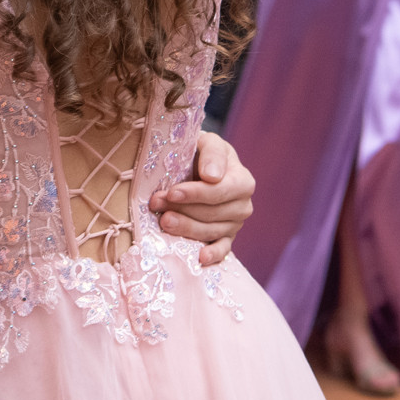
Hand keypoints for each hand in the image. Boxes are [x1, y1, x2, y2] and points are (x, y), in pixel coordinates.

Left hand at [148, 131, 254, 266]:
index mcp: (243, 180)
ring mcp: (235, 225)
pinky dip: (212, 254)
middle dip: (182, 209)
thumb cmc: (201, 153)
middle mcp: (243, 205)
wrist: (199, 167)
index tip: (172, 192)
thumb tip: (212, 176)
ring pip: (211, 231)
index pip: (219, 191)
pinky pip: (223, 250)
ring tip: (163, 222)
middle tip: (156, 204)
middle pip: (212, 213)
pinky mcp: (226, 239)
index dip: (195, 194)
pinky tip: (199, 257)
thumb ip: (212, 153)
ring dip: (186, 228)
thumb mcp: (208, 143)